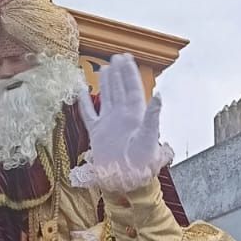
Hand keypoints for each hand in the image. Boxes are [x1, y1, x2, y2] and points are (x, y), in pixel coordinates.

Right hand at [70, 54, 172, 194]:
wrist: (127, 184)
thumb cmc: (142, 166)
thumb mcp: (150, 140)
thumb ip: (153, 117)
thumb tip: (159, 95)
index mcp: (136, 117)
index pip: (132, 89)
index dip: (129, 73)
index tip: (126, 58)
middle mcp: (122, 117)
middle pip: (120, 90)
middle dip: (118, 73)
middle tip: (116, 57)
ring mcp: (109, 124)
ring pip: (107, 98)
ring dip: (106, 83)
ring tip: (105, 68)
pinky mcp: (97, 133)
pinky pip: (88, 114)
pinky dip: (84, 102)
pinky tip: (81, 90)